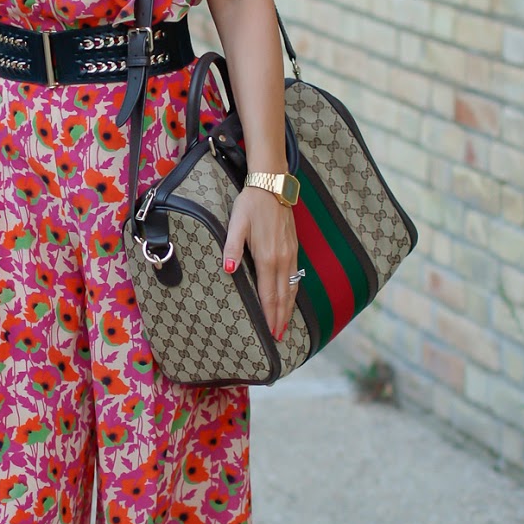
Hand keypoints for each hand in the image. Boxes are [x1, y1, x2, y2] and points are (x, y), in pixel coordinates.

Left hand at [222, 186, 299, 342]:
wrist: (272, 186)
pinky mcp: (294, 248)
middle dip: (281, 318)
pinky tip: (290, 298)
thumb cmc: (251, 205)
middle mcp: (282, 259)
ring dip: (289, 308)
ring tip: (285, 324)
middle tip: (279, 338)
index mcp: (267, 257)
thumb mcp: (236, 224)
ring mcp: (291, 254)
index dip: (270, 314)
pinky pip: (296, 276)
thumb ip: (232, 248)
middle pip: (283, 296)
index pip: (269, 293)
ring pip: (292, 288)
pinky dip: (293, 292)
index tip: (270, 332)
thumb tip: (228, 270)